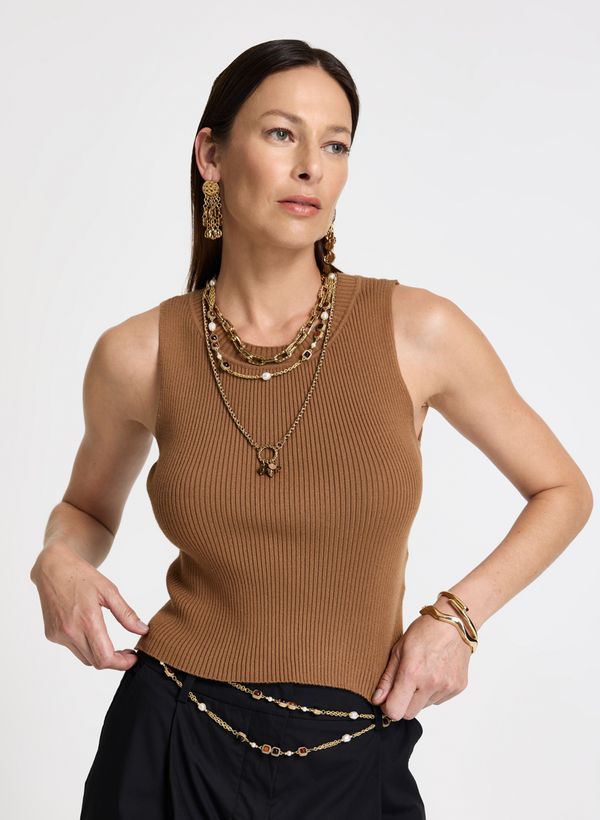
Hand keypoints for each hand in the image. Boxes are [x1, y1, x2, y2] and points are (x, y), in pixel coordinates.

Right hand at [30, 542, 149, 669]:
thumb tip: (142, 630)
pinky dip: (85, 646)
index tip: (133, 658)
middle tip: (127, 652)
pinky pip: (73, 648)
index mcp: (87, 619)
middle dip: (114, 660)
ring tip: (111, 643)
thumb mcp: (109, 590)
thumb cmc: (82, 576)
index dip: (122, 663)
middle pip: (96, 662)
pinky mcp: (51, 634)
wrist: (53, 568)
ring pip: (84, 658)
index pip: (105, 657)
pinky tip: (89, 631)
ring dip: (99, 655)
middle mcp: (70, 631)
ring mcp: (59, 635)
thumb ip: (126, 614)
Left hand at [372, 602, 473, 719]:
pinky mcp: (458, 687)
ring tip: (422, 673)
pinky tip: (434, 673)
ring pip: (424, 707)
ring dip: (419, 697)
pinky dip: (433, 692)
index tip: (388, 698)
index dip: (389, 707)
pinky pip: (439, 700)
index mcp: (412, 672)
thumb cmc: (424, 631)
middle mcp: (431, 683)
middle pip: (410, 713)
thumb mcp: (398, 649)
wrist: (454, 623)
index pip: (396, 711)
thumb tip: (378, 700)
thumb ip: (387, 678)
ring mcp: (447, 687)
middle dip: (403, 703)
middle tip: (404, 684)